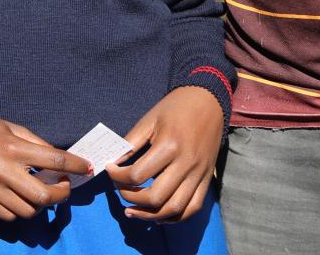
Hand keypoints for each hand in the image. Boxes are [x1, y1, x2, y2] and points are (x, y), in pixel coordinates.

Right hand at [0, 114, 92, 221]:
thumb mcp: (11, 127)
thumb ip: (35, 143)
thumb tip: (58, 160)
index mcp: (13, 148)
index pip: (55, 161)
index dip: (76, 166)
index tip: (87, 168)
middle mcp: (3, 171)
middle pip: (44, 195)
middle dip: (62, 194)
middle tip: (63, 187)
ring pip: (29, 210)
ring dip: (42, 205)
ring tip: (42, 193)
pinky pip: (10, 216)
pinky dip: (22, 211)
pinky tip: (23, 199)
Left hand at [106, 87, 222, 222]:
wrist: (209, 100)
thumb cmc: (176, 107)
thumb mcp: (150, 119)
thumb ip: (131, 142)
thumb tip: (114, 162)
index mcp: (169, 146)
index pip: (137, 175)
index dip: (117, 177)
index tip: (110, 169)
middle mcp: (186, 163)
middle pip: (155, 197)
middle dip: (131, 198)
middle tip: (121, 190)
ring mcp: (198, 174)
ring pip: (174, 208)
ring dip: (150, 216)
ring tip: (133, 212)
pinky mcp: (207, 178)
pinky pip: (192, 208)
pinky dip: (175, 218)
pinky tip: (158, 216)